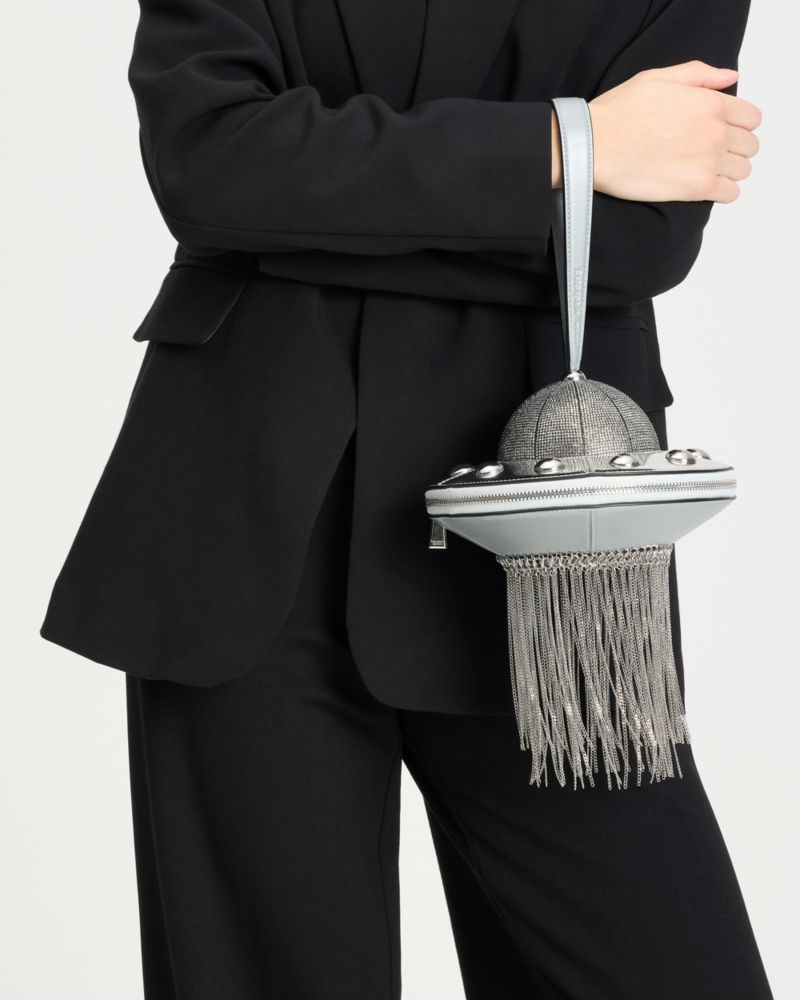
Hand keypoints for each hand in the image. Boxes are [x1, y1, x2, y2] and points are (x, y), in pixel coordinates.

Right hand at [552, 61, 761, 202]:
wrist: (594, 146)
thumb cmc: (618, 113)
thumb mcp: (658, 78)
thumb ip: (700, 75)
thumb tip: (731, 79)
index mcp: (711, 103)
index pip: (751, 118)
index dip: (738, 126)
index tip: (721, 133)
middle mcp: (716, 131)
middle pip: (749, 146)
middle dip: (734, 150)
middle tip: (708, 154)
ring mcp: (709, 160)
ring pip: (742, 170)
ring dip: (728, 172)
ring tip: (703, 171)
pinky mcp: (697, 187)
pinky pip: (730, 193)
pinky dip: (722, 192)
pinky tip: (703, 187)